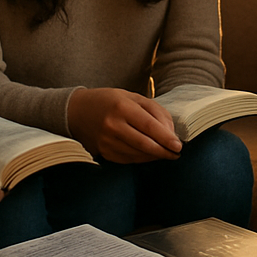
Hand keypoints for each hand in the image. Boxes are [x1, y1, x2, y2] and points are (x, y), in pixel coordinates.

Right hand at [68, 88, 182, 162]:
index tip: (178, 145)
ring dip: (155, 156)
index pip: (149, 126)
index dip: (165, 138)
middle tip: (176, 154)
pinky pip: (128, 159)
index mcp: (122, 107)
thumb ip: (155, 111)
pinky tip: (150, 155)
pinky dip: (142, 158)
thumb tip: (170, 133)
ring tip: (166, 153)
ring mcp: (106, 141)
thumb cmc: (110, 101)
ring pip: (137, 154)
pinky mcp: (103, 152)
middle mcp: (112, 125)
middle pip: (144, 144)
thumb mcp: (133, 97)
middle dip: (164, 151)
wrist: (77, 111)